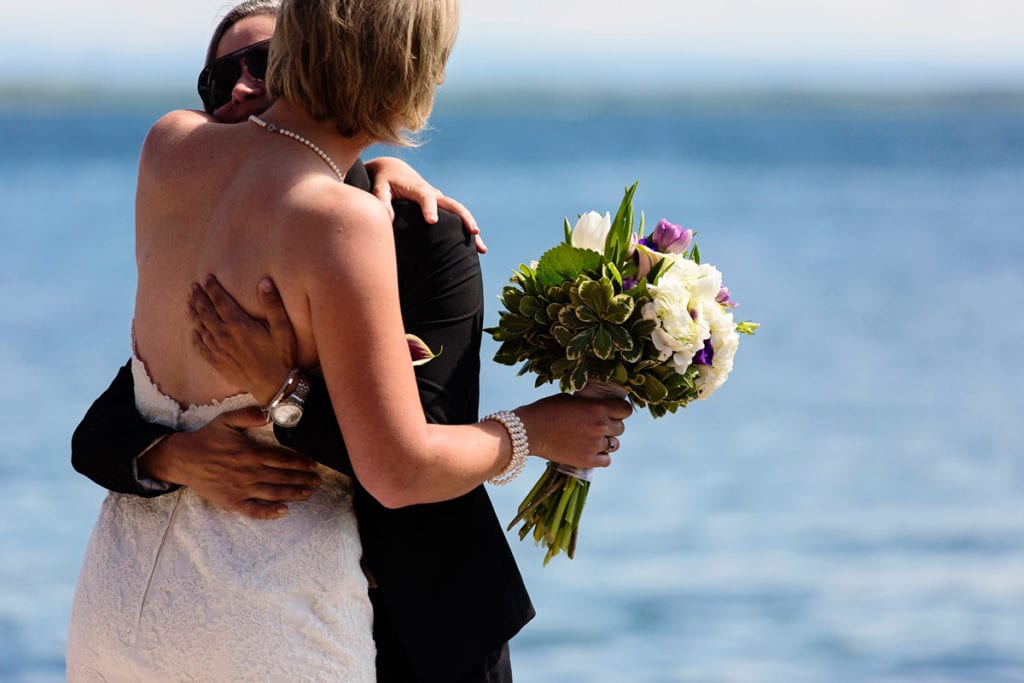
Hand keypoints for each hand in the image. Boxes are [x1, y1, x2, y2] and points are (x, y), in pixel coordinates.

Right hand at [137, 407, 321, 518]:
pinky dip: (269, 512)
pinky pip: (253, 510)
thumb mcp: (226, 420)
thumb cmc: (207, 438)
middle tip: (318, 481)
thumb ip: (248, 415)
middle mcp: (249, 472)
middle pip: (283, 477)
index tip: (314, 465)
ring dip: (294, 493)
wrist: (183, 459)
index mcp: (251, 452)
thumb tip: (268, 413)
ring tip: (309, 493)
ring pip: (274, 493)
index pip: (283, 459)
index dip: (301, 463)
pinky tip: (284, 511)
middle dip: (303, 479)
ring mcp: (241, 488)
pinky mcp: (231, 501)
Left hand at [188, 275, 297, 405]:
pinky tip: (193, 332)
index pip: (220, 301)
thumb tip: (264, 282)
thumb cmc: (281, 356)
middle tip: (192, 288)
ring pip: (200, 327)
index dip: (213, 288)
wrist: (274, 386)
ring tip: (189, 304)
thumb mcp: (283, 328)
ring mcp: (218, 350)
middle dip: (198, 298)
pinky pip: (201, 347)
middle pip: (205, 312)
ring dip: (194, 314)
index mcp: (238, 324)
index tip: (207, 278)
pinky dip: (195, 338)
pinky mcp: (217, 363)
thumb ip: (273, 304)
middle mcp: (224, 336)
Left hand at [364, 156, 486, 252]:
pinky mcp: (441, 207)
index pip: (427, 198)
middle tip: (473, 233)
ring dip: (471, 229)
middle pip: (454, 206)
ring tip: (482, 250)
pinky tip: (475, 250)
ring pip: (460, 214)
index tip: (432, 222)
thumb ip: (382, 201)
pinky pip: (456, 219)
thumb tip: (388, 219)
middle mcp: (433, 194)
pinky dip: (465, 233)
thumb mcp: (379, 187)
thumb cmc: (385, 180)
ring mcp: (439, 201)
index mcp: (418, 189)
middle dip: (464, 219)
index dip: (430, 208)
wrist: (394, 169)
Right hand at [514, 393, 631, 469]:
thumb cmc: (546, 410)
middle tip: (597, 427)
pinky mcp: (587, 460)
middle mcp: (600, 426)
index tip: (613, 413)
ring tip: (591, 440)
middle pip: (620, 428)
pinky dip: (601, 457)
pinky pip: (606, 460)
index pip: (626, 410)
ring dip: (606, 442)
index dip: (620, 411)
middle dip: (611, 427)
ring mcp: (595, 444)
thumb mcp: (570, 399)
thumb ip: (589, 404)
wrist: (529, 431)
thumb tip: (599, 405)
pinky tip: (590, 451)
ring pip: (614, 445)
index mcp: (598, 408)